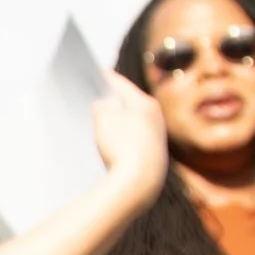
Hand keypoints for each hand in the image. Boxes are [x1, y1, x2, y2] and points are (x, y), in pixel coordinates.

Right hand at [92, 71, 170, 208]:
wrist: (139, 180)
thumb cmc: (121, 145)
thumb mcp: (103, 117)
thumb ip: (102, 105)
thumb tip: (104, 105)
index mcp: (145, 102)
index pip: (122, 84)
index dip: (106, 78)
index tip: (97, 73)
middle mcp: (156, 116)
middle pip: (130, 103)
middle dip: (113, 101)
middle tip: (97, 97)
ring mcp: (156, 136)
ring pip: (133, 121)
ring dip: (118, 120)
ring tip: (102, 123)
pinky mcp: (154, 154)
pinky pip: (135, 139)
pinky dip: (123, 137)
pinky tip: (113, 145)